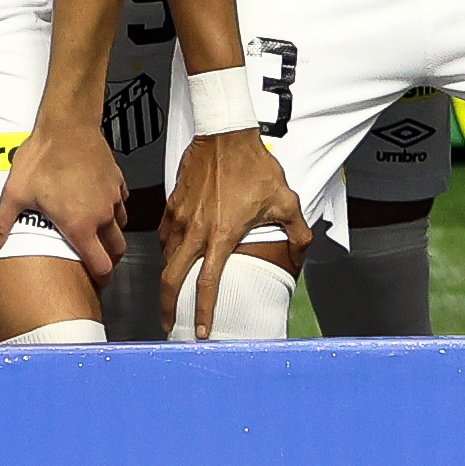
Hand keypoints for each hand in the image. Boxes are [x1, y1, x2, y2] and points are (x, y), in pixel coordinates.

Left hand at [0, 118, 132, 282]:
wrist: (68, 125)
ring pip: (120, 226)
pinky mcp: (117, 181)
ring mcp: (112, 197)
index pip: (101, 264)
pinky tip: (98, 203)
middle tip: (99, 262)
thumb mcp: (16, 194)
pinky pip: (120, 203)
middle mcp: (102, 215)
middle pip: (117, 249)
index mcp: (80, 225)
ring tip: (96, 233)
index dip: (101, 278)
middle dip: (109, 259)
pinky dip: (113, 208)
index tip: (97, 283)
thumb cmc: (43, 158)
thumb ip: (1, 225)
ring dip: (111, 233)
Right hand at [157, 127, 306, 338]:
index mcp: (222, 235)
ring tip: (173, 292)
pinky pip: (164, 236)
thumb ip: (297, 233)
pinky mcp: (172, 204)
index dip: (202, 312)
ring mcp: (181, 217)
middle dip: (167, 306)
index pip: (207, 284)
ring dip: (168, 279)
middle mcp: (196, 230)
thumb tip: (300, 256)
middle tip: (170, 323)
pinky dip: (167, 251)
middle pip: (171, 278)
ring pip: (166, 258)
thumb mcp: (285, 201)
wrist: (225, 134)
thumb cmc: (254, 166)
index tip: (201, 331)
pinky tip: (175, 256)